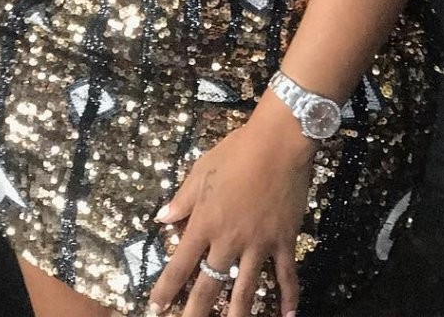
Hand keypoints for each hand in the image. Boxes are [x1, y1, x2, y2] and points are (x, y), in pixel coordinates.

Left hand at [148, 115, 312, 316]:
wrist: (277, 143)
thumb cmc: (236, 151)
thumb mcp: (201, 170)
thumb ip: (182, 198)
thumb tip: (161, 219)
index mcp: (205, 222)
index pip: (180, 264)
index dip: (166, 288)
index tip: (155, 307)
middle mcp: (228, 240)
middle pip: (209, 285)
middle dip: (195, 312)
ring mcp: (258, 244)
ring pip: (246, 289)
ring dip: (237, 315)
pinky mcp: (283, 240)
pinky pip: (286, 274)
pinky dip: (289, 296)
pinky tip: (288, 315)